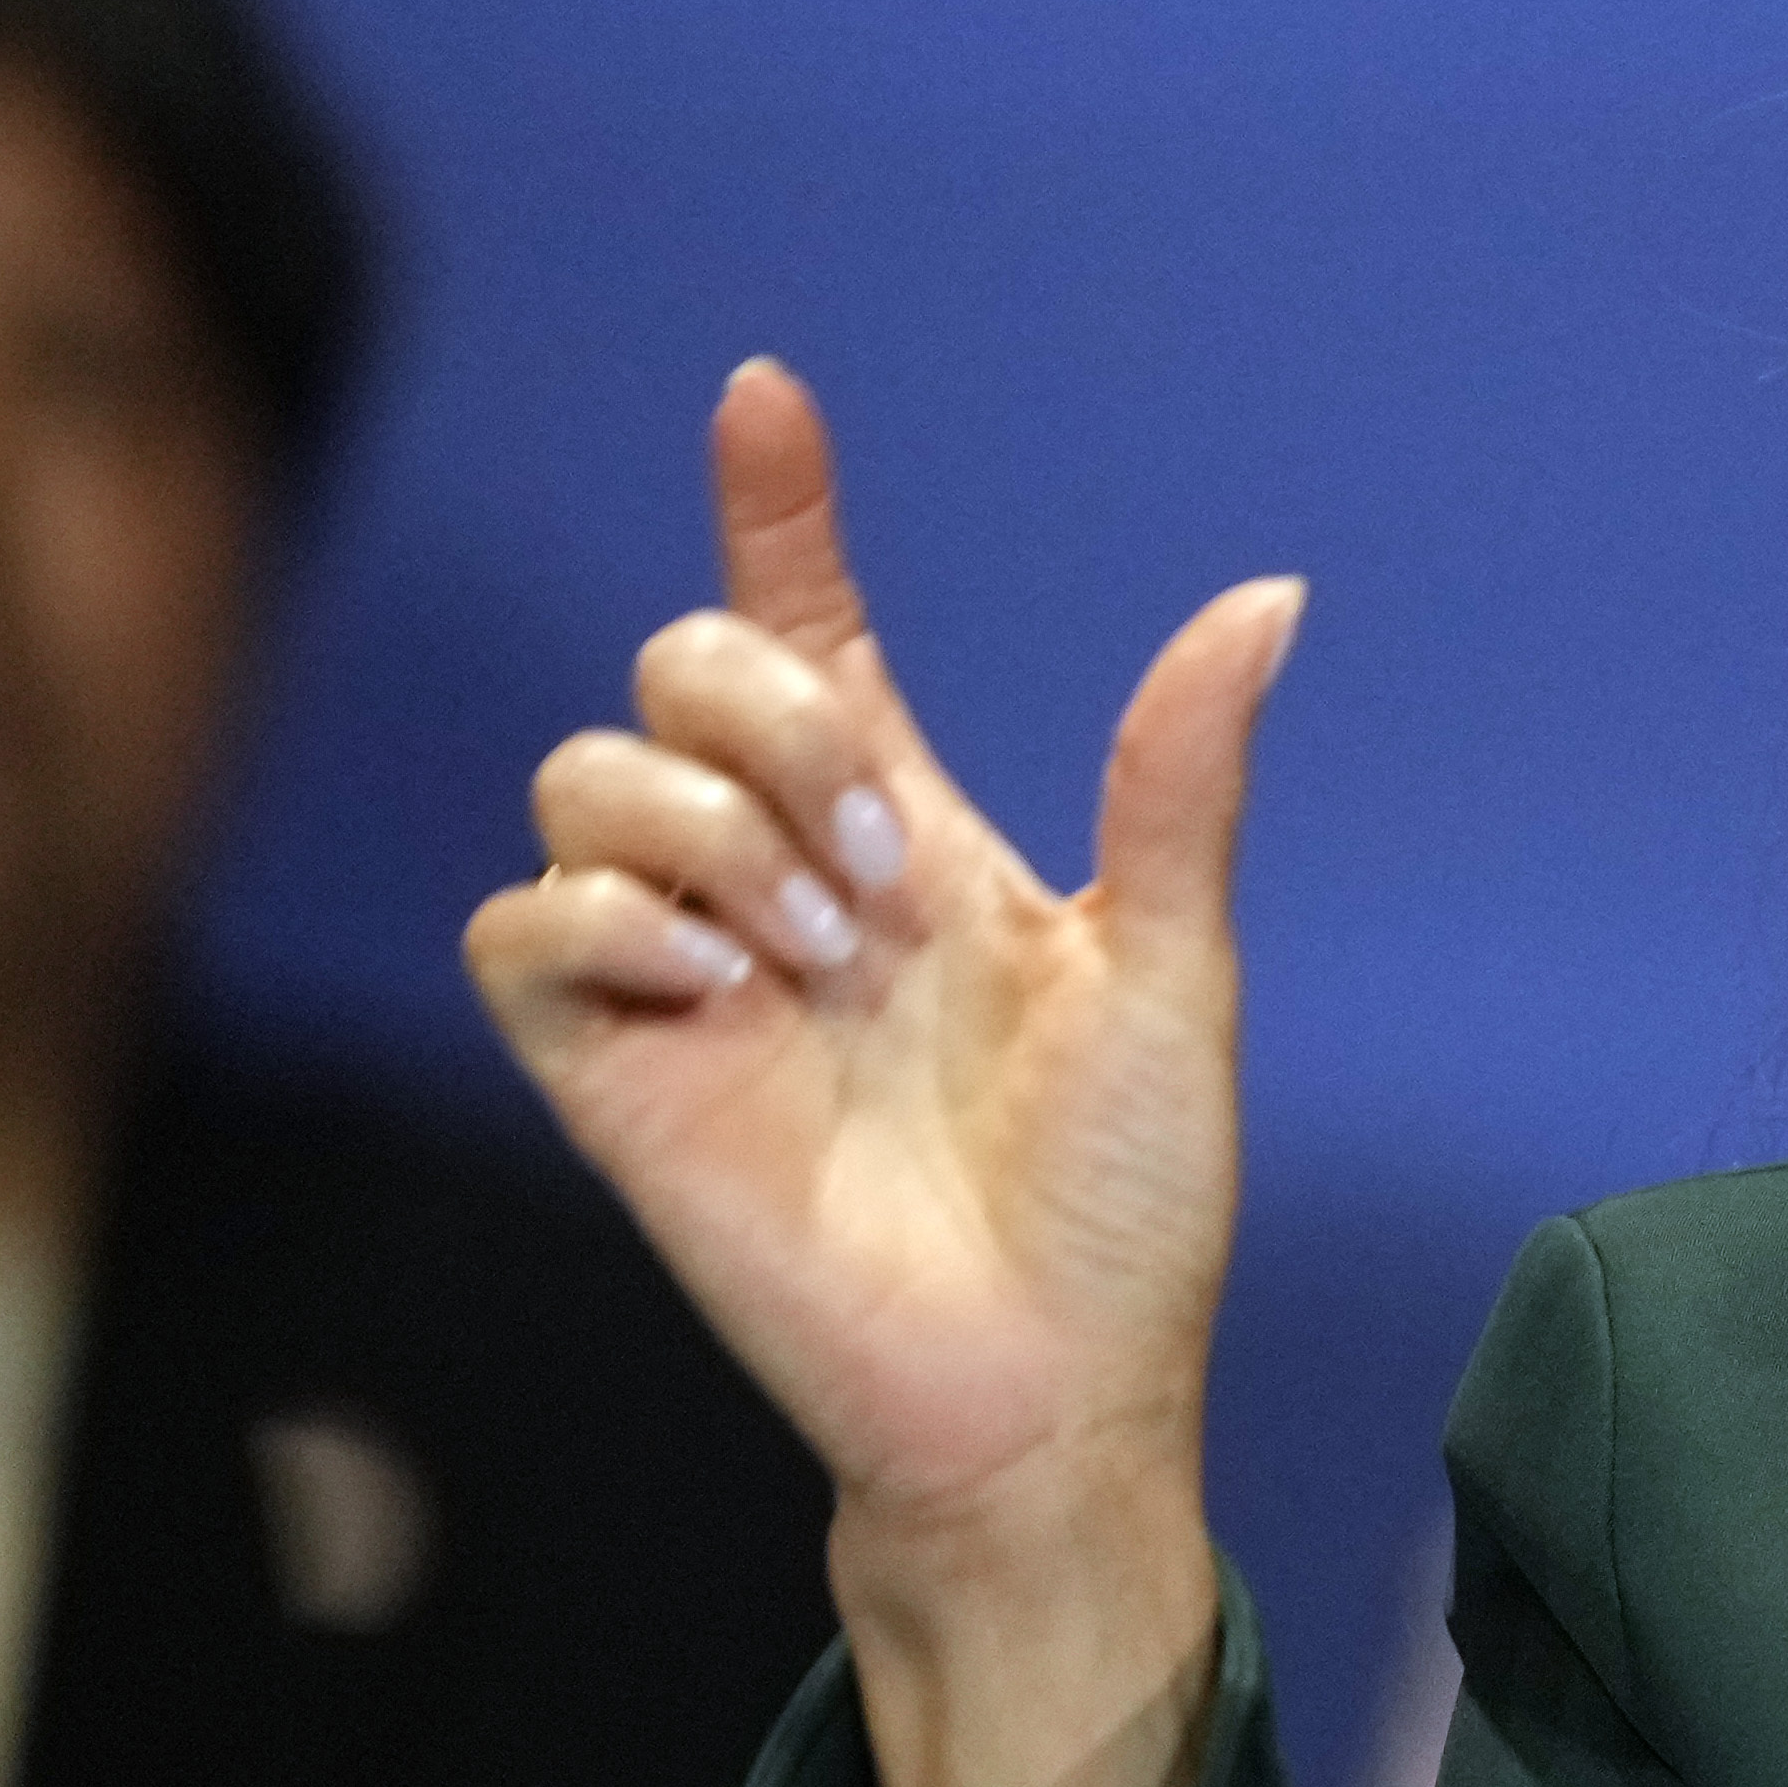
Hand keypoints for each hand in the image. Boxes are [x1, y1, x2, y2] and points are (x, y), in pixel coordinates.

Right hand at [464, 360, 1300, 1786]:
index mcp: (914, 841)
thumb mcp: (1171, 972)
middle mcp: (783, 882)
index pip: (811, 634)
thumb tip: (1265, 596)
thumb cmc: (1122, 1205)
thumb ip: (1177, 783)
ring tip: (819, 964)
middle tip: (883, 881)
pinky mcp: (609, 1068)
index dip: (779, 517)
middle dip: (769, 722)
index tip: (769, 398)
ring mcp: (686, 972)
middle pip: (675, 666)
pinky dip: (614, 929)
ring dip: (710, 833)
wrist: (1051, 1388)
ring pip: (584, 771)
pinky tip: (721, 1002)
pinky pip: (522, 922)